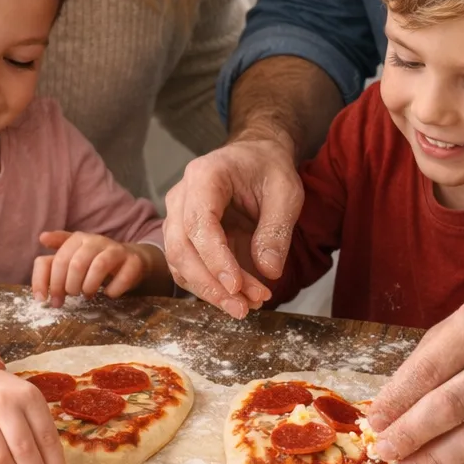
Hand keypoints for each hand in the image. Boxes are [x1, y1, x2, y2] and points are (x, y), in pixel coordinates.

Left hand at [31, 231, 167, 305]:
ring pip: (98, 266)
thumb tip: (42, 238)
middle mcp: (96, 240)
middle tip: (70, 296)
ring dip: (89, 286)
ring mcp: (116, 250)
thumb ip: (54, 256)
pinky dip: (113, 290)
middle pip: (76, 264)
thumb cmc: (94, 262)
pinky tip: (109, 294)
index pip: (55, 260)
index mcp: (77, 239)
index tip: (44, 299)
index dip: (45, 282)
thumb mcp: (72, 258)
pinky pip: (122, 277)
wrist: (130, 261)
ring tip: (87, 294)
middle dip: (69, 286)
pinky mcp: (134, 262)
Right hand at [162, 137, 302, 317]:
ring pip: (179, 263)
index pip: (199, 224)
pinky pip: (187, 267)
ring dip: (210, 291)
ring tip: (247, 306)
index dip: (215, 260)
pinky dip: (210, 287)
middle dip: (211, 284)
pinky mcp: (183, 235)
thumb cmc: (268, 167)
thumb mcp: (286, 192)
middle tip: (245, 307)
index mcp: (204, 176)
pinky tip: (238, 297)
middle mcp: (181, 195)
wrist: (255, 156)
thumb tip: (269, 272)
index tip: (238, 287)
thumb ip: (276, 230)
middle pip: (181, 249)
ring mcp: (177, 216)